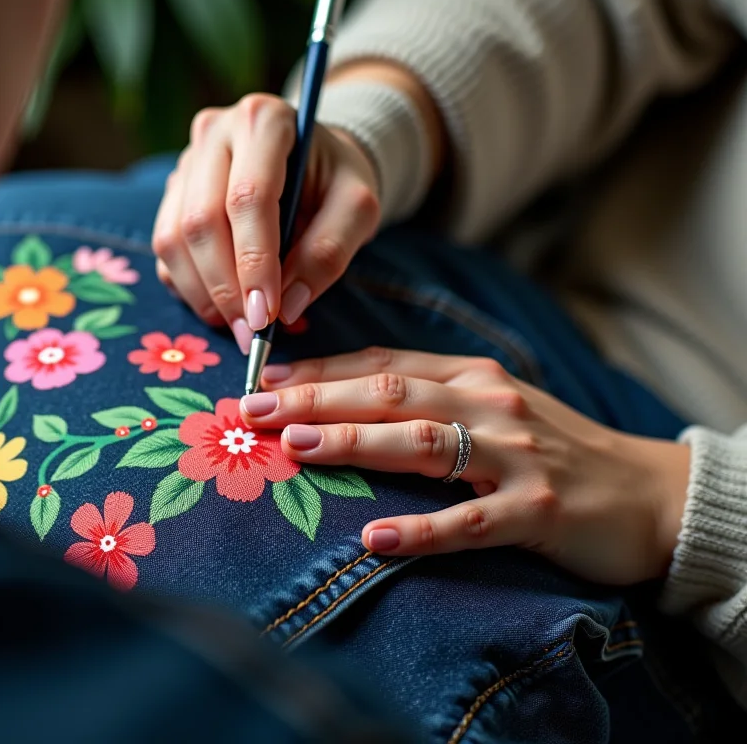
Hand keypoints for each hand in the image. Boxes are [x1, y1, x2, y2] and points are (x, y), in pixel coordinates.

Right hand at [152, 93, 380, 351]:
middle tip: (252, 333)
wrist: (314, 160)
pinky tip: (222, 307)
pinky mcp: (171, 194)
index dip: (254, 261)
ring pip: (172, 238)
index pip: (248, 197)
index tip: (267, 314)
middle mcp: (214, 133)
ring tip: (239, 327)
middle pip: (201, 220)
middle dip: (225, 287)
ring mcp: (185, 162)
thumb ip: (330, 252)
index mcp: (265, 121)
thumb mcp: (357, 208)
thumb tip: (287, 308)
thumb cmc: (336, 180)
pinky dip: (189, 288)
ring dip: (202, 294)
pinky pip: (164, 251)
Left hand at [238, 347, 692, 585]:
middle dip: (315, 399)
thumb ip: (424, 399)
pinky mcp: (539, 511)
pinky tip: (376, 539)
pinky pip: (471, 520)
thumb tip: (337, 400)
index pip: (380, 366)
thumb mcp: (489, 407)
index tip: (260, 381)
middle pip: (389, 395)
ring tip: (298, 447)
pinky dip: (422, 529)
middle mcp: (488, 403)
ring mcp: (516, 455)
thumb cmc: (551, 450)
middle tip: (254, 409)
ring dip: (355, 443)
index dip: (317, 372)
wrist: (649, 494)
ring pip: (422, 443)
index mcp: (469, 375)